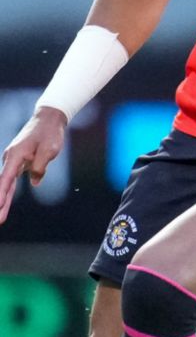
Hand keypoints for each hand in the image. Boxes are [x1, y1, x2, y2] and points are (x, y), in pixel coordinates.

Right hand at [0, 107, 67, 223]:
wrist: (48, 119)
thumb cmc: (49, 133)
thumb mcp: (49, 150)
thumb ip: (40, 167)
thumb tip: (34, 182)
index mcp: (16, 156)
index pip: (6, 179)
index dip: (1, 195)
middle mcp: (11, 159)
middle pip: (4, 185)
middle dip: (0, 204)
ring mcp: (14, 161)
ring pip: (7, 184)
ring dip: (3, 200)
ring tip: (0, 217)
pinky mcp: (20, 162)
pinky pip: (12, 180)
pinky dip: (7, 191)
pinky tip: (4, 203)